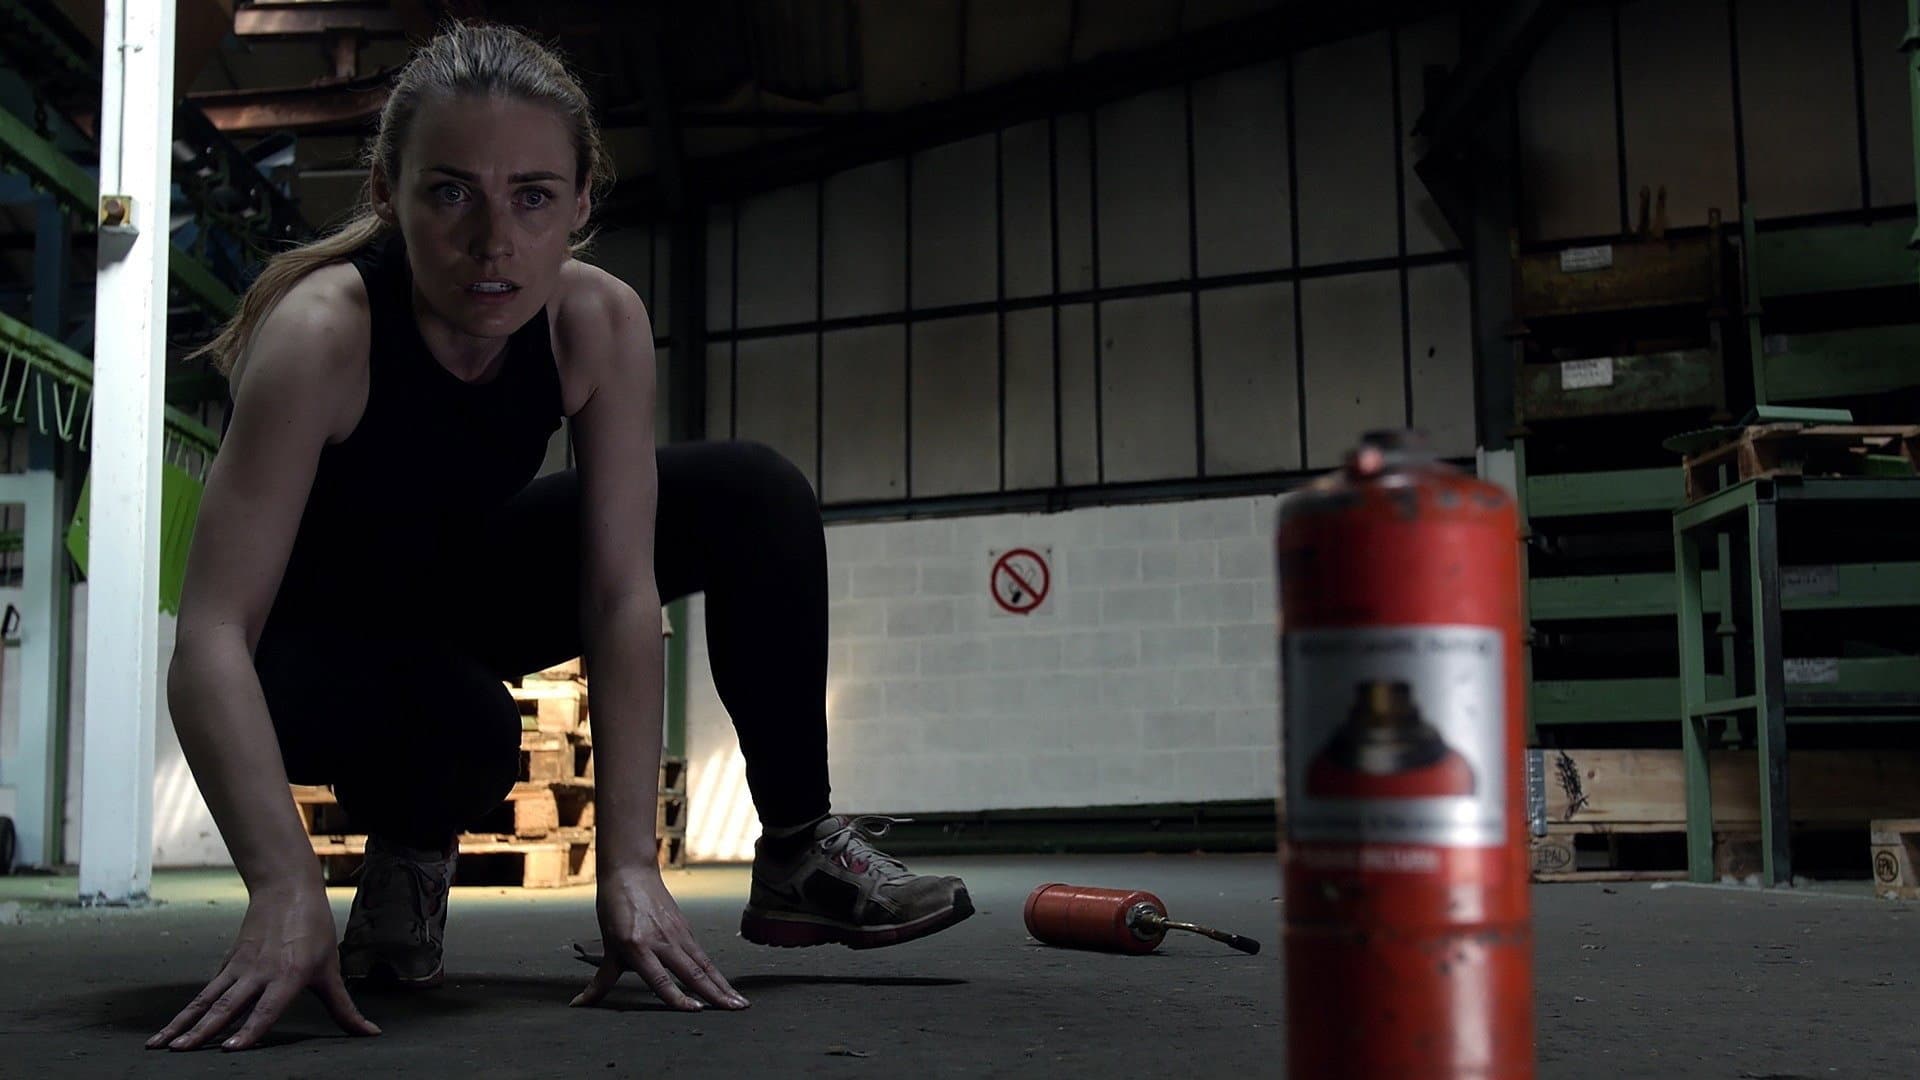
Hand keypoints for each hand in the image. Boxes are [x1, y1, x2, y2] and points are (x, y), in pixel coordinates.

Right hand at [149, 881, 379, 1051]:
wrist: (288, 889)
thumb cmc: (314, 931)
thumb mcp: (331, 970)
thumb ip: (344, 1008)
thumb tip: (370, 1034)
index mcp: (288, 976)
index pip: (267, 1009)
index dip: (249, 1029)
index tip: (230, 1048)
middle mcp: (260, 973)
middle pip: (227, 1006)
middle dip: (202, 1031)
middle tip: (180, 1051)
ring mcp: (239, 968)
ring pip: (206, 1000)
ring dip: (182, 1023)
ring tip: (160, 1045)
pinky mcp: (228, 964)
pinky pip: (205, 991)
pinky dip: (187, 1010)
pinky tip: (171, 1029)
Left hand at [572, 862, 748, 1011]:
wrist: (630, 873)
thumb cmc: (615, 909)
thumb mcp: (608, 947)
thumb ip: (601, 981)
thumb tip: (579, 1004)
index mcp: (638, 947)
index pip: (661, 979)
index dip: (679, 997)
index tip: (698, 1010)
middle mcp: (662, 941)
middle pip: (693, 972)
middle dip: (717, 993)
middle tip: (737, 1010)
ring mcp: (677, 933)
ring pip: (704, 964)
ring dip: (723, 984)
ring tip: (740, 1002)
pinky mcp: (685, 928)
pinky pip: (702, 954)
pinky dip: (715, 971)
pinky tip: (725, 984)